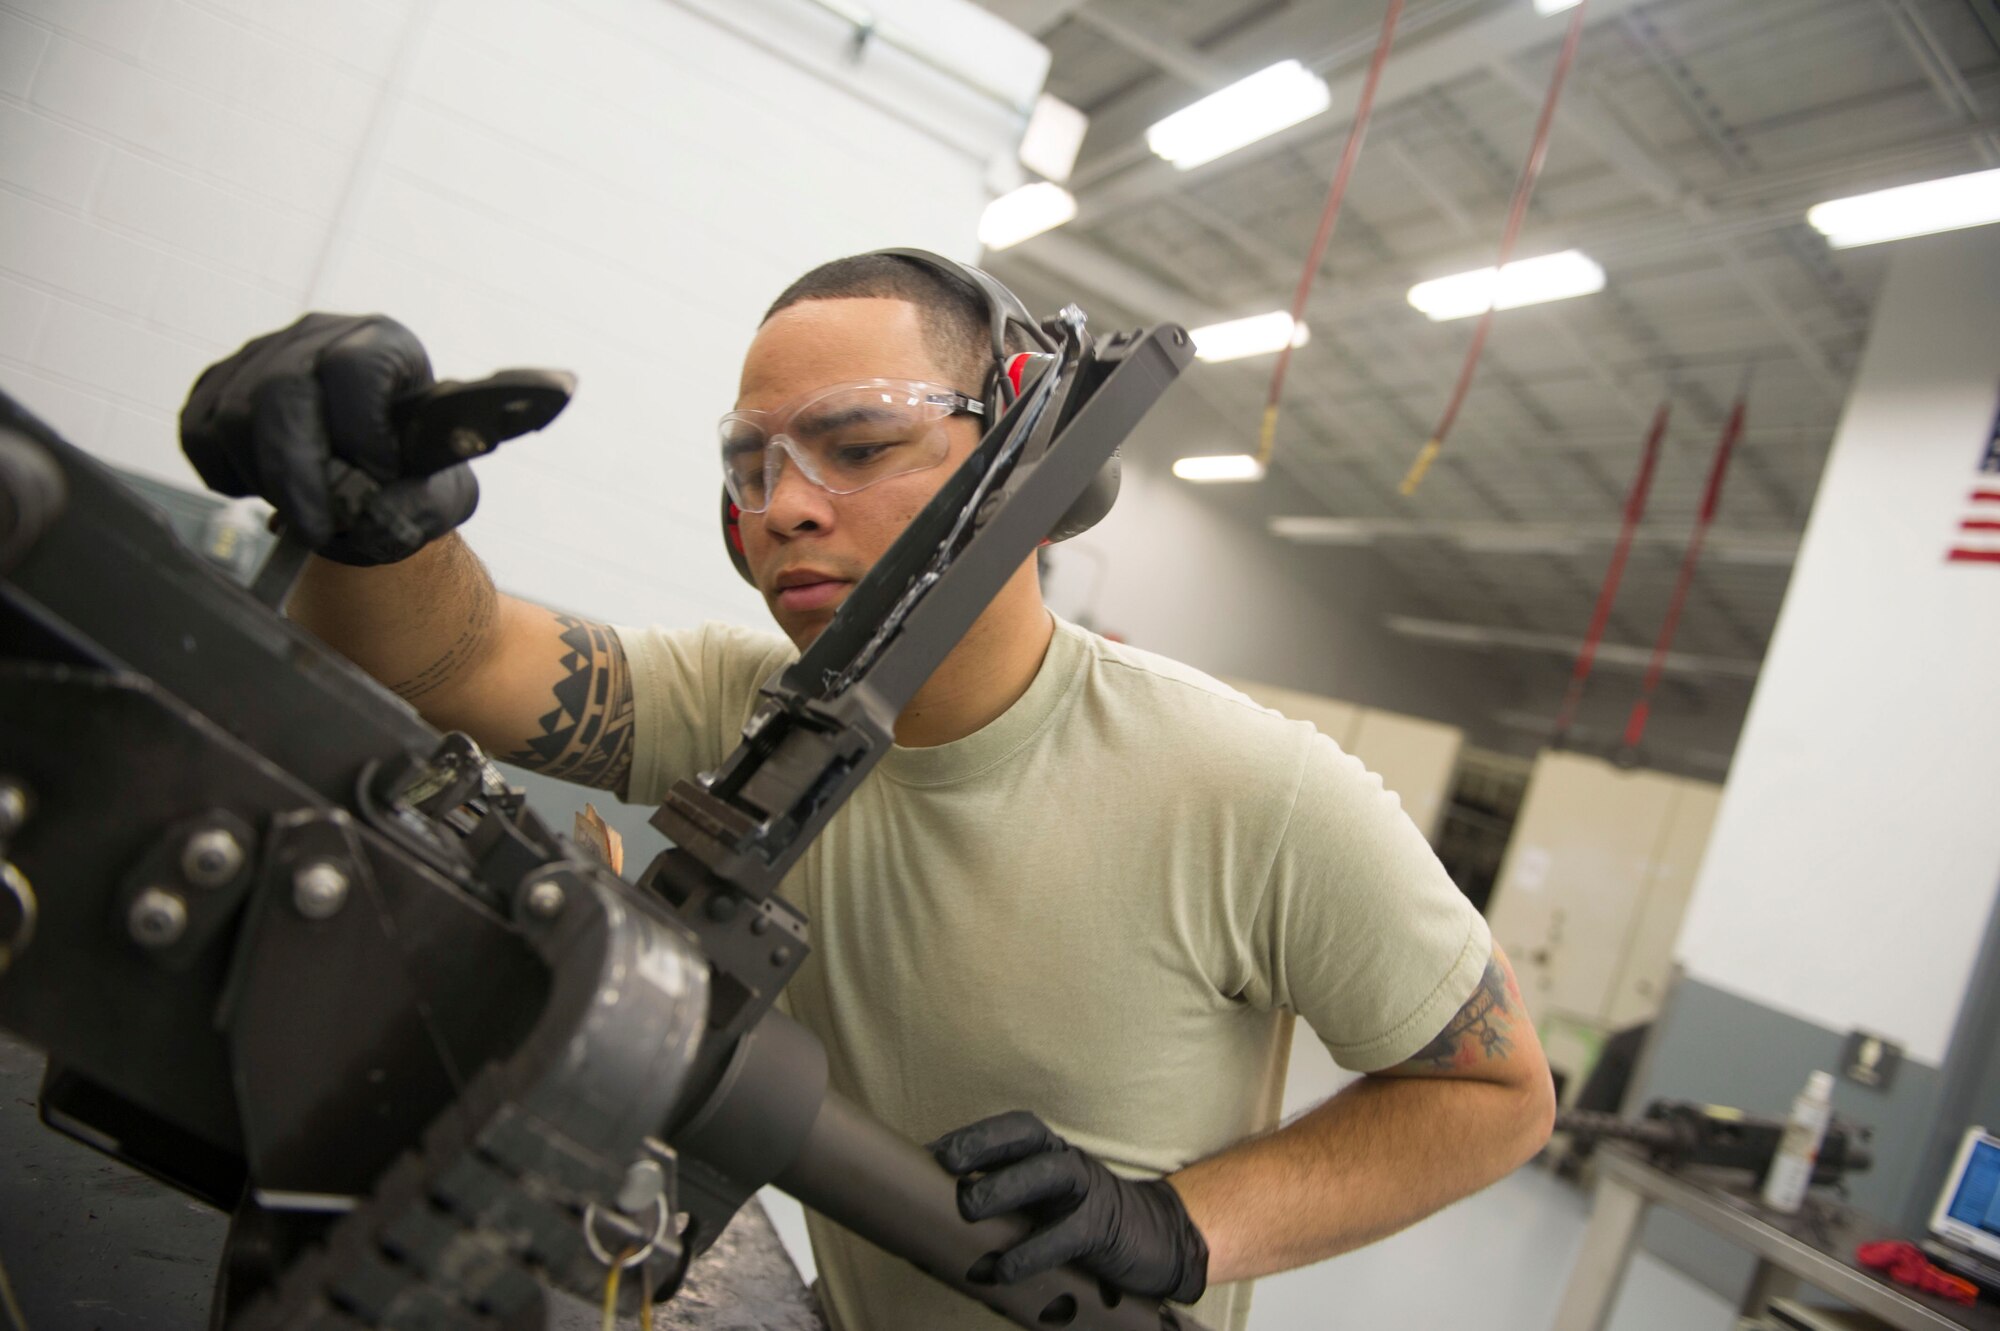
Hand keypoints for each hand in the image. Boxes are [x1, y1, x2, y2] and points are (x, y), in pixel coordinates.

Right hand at [180, 313, 476, 565]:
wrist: (372, 472)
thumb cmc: (411, 474)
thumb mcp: (444, 494)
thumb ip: (423, 506)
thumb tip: (372, 516)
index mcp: (383, 344)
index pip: (355, 368)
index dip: (361, 429)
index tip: (377, 478)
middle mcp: (316, 337)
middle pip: (280, 390)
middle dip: (295, 470)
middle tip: (316, 527)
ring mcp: (259, 355)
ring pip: (233, 417)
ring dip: (265, 479)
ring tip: (304, 506)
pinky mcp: (217, 385)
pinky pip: (199, 434)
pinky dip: (228, 475)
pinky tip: (269, 486)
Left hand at [929, 1111, 1207, 1303]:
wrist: (1158, 1237)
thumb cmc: (1086, 1220)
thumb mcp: (1048, 1202)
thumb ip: (1008, 1200)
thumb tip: (943, 1214)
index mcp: (1052, 1153)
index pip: (1012, 1130)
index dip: (972, 1136)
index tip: (930, 1153)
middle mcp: (1068, 1163)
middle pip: (1026, 1142)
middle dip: (982, 1148)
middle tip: (943, 1169)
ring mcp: (1088, 1192)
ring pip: (1045, 1176)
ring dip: (1004, 1188)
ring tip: (967, 1208)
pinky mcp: (1102, 1229)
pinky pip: (1064, 1236)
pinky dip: (1031, 1251)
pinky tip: (1003, 1270)